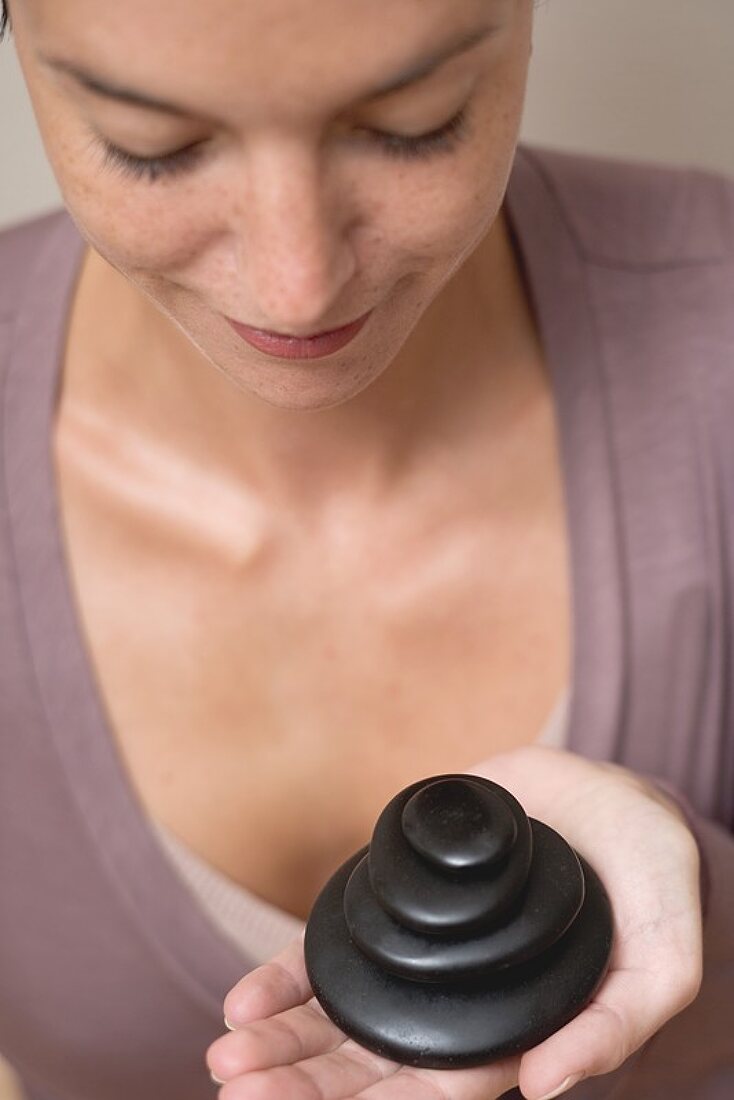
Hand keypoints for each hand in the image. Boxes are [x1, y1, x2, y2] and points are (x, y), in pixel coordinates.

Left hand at [207, 746, 702, 1099]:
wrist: (607, 796)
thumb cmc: (647, 880)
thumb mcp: (662, 956)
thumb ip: (616, 1023)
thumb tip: (543, 1085)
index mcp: (511, 1032)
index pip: (434, 1092)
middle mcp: (455, 1006)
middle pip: (369, 1065)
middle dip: (303, 1084)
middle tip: (238, 1089)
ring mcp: (420, 956)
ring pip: (340, 1016)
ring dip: (282, 1040)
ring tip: (226, 1056)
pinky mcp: (396, 903)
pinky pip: (334, 950)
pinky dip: (287, 978)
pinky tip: (245, 1001)